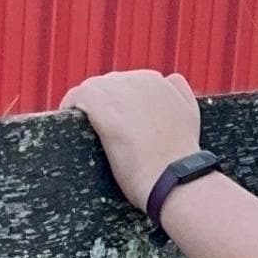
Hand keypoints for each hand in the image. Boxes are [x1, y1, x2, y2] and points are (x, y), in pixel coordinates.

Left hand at [60, 69, 200, 213]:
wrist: (176, 178)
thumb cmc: (179, 159)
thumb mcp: (190, 116)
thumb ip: (181, 94)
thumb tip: (170, 79)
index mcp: (159, 82)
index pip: (127, 83)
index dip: (117, 102)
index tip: (114, 121)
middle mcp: (140, 80)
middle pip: (108, 84)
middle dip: (101, 103)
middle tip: (94, 126)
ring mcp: (121, 92)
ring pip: (92, 88)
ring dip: (84, 104)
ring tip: (80, 125)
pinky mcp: (104, 106)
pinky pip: (79, 95)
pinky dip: (70, 104)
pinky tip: (67, 117)